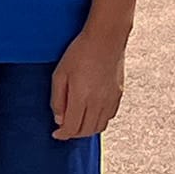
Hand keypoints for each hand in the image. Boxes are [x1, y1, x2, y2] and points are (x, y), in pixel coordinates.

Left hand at [50, 25, 126, 140]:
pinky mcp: (118, 94)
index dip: (62, 134)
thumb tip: (59, 119)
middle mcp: (98, 103)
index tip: (56, 134)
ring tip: (77, 123)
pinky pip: (109, 116)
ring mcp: (110, 100)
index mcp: (81, 98)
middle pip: (86, 131)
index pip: (71, 128)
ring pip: (99, 127)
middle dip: (73, 134)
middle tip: (64, 129)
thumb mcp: (59, 74)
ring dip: (87, 130)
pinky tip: (91, 114)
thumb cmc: (80, 52)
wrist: (106, 39)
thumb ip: (57, 99)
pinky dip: (99, 121)